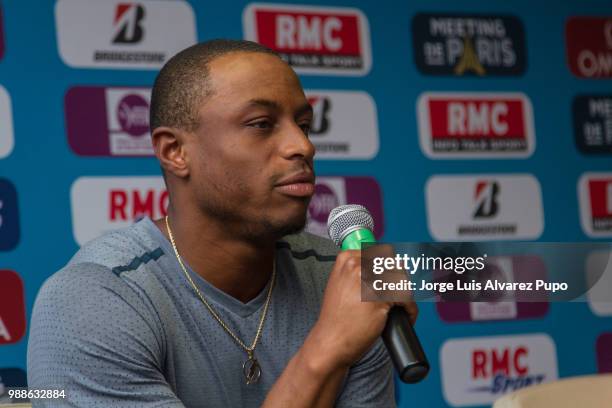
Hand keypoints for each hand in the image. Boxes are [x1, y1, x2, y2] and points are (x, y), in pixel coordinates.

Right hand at [309, 249, 418, 369]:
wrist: (330, 341)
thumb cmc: (337, 317)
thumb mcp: (342, 283)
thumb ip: (359, 271)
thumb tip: (387, 265)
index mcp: (347, 258)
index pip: (383, 254)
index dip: (392, 270)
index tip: (393, 283)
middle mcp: (357, 265)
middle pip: (395, 266)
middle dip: (401, 283)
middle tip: (397, 298)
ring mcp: (367, 280)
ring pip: (402, 281)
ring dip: (406, 296)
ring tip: (400, 309)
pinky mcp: (379, 298)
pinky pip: (406, 299)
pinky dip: (410, 309)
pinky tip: (405, 316)